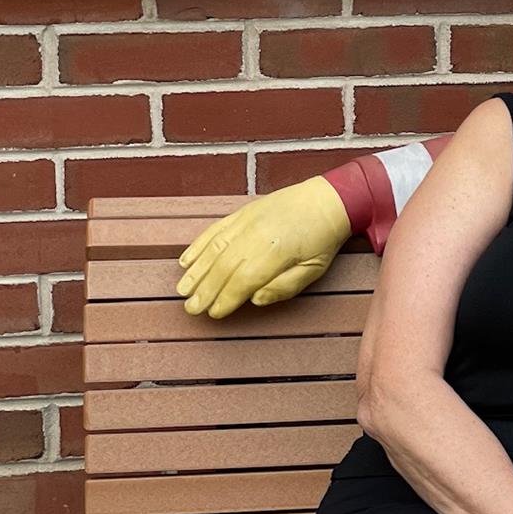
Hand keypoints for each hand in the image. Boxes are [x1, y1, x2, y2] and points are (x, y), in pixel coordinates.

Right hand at [176, 176, 352, 318]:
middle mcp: (257, 234)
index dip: (226, 299)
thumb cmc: (323, 239)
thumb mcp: (314, 269)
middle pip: (223, 267)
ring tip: (183, 290)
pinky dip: (198, 246)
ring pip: (214, 248)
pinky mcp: (242, 212)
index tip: (214, 314)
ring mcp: (247, 221)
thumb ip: (285, 287)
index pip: (243, 281)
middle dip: (205, 290)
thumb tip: (255, 300)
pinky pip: (214, 230)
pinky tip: (186, 261)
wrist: (328, 199)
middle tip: (191, 308)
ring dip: (196, 271)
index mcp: (277, 251)